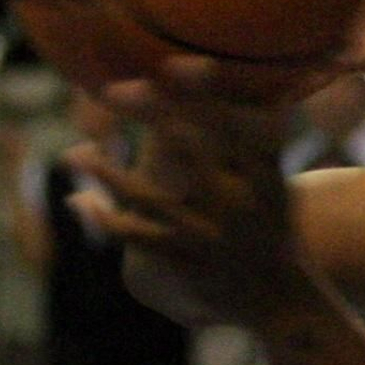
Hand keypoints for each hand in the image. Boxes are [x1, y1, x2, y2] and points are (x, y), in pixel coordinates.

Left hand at [65, 80, 308, 326]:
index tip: (178, 63)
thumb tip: (256, 99)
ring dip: (109, 175)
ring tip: (77, 153)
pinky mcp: (188, 261)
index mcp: (262, 179)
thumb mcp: (279, 189)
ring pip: (151, 199)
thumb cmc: (277, 235)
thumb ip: (262, 145)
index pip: (234, 127)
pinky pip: (140, 238)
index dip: (207, 93)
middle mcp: (237, 203)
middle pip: (190, 154)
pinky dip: (108, 220)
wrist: (287, 301)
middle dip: (155, 119)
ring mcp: (210, 234)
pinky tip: (82, 204)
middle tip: (119, 90)